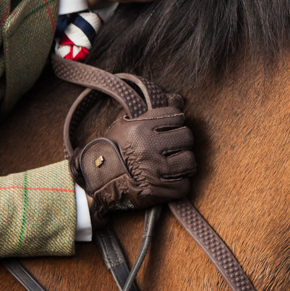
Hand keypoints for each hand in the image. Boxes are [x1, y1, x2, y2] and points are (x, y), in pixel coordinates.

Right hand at [70, 105, 195, 226]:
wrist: (100, 179)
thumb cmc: (115, 148)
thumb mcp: (126, 123)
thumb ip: (151, 111)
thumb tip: (178, 99)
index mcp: (140, 128)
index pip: (177, 116)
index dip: (176, 122)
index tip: (170, 129)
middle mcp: (147, 148)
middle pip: (187, 137)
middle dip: (182, 142)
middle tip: (173, 147)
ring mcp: (153, 170)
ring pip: (189, 161)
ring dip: (184, 163)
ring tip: (173, 163)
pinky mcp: (157, 190)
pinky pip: (184, 185)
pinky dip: (179, 184)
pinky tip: (169, 180)